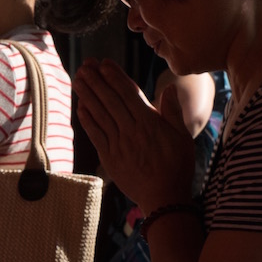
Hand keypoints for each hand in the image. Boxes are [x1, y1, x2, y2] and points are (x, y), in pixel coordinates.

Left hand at [73, 58, 195, 212]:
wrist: (164, 197)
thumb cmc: (177, 166)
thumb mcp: (182, 137)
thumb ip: (173, 111)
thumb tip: (170, 87)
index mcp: (150, 122)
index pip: (128, 93)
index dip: (114, 76)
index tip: (104, 63)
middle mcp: (131, 130)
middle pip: (110, 100)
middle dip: (97, 81)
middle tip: (85, 65)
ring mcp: (118, 144)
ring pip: (100, 114)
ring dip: (88, 95)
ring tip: (78, 79)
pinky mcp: (109, 157)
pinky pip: (96, 135)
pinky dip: (87, 120)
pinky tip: (81, 107)